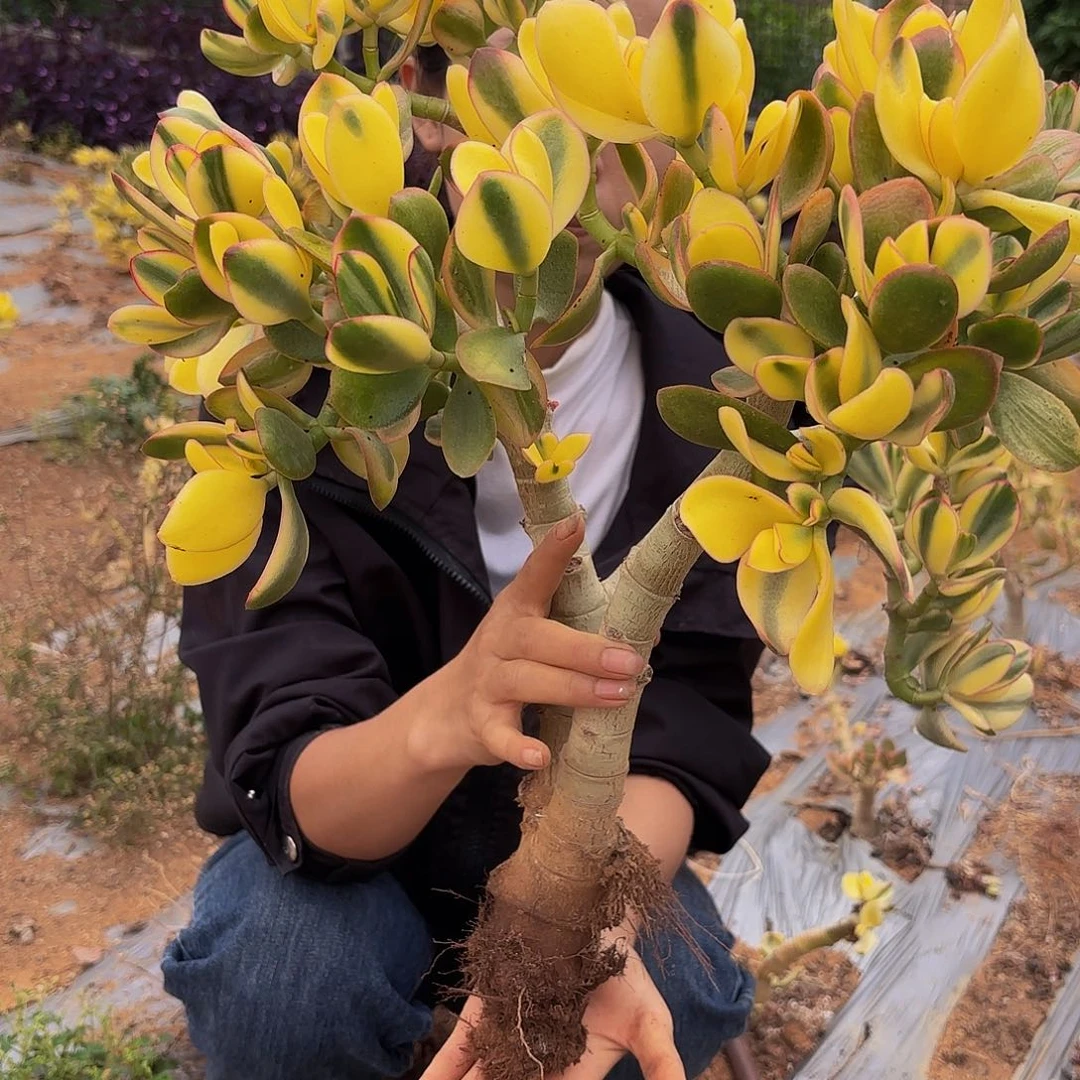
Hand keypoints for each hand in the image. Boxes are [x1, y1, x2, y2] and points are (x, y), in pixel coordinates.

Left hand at [422, 938, 684, 1079]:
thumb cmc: (626, 976)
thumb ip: (661, 1062)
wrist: (595, 921)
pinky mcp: (488, 1011)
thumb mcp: (651, 1021)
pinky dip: (444, 1069)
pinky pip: (462, 1047)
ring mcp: (509, 1038)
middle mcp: (537, 1061)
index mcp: (575, 1072)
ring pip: (480, 1078)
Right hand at [432, 515, 646, 772]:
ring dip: (574, 689)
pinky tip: (541, 755)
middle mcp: (501, 638)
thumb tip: (648, 634)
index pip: (535, 574)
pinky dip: (519, 746)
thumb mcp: (537, 633)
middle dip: (587, 650)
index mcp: (519, 608)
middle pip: (541, 639)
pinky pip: (500, 734)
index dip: (553, 551)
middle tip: (632, 661)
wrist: (448, 712)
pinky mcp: (482, 723)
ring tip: (618, 696)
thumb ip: (583, 627)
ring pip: (528, 681)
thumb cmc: (511, 662)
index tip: (575, 524)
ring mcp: (488, 681)